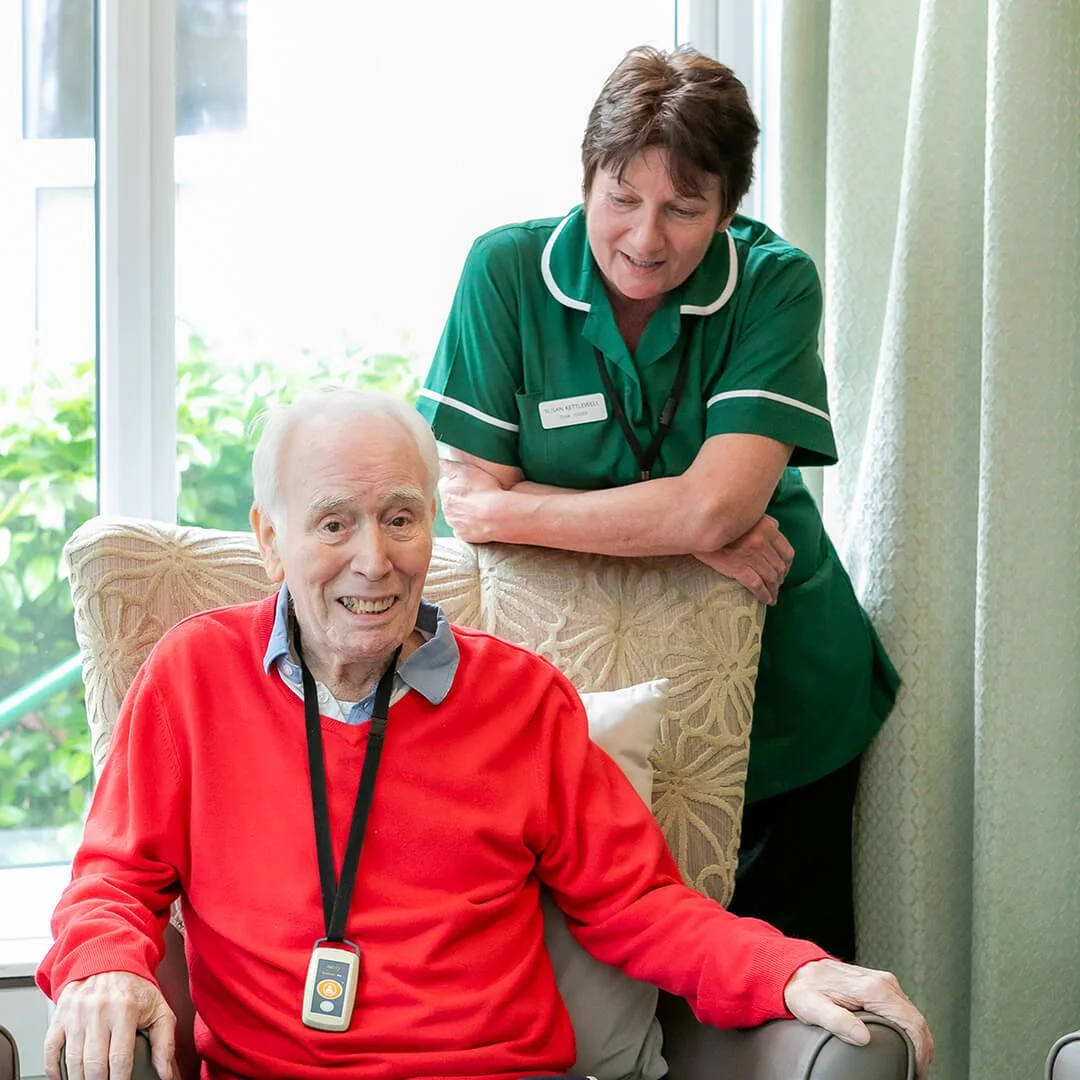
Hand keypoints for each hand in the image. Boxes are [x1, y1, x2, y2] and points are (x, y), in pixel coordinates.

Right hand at [44, 971, 176, 1079]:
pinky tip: (65, 1078)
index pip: (120, 1059)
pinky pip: (50, 1050)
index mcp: (125, 1010)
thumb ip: (165, 1043)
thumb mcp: (158, 1009)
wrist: (109, 959)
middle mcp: (98, 1011)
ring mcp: (76, 1014)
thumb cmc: (135, 988)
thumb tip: (168, 1075)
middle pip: (94, 1065)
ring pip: (72, 1061)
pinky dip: (54, 1070)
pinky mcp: (59, 1016)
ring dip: (80, 1079)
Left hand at [438, 458, 505, 542]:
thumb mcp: (466, 469)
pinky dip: (469, 526)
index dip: (457, 482)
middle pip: (451, 501)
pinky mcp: (464, 536)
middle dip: (460, 498)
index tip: (467, 483)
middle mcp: (446, 510)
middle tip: (475, 495)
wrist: (498, 514)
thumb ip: (449, 466)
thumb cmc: (484, 490)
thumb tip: (440, 463)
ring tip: (479, 508)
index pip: (445, 485)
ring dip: (464, 512)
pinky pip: (464, 530)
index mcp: (445, 493)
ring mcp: (455, 524)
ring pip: (457, 516)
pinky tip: (479, 520)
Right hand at [693, 514, 793, 604]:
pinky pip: (757, 585)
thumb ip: (763, 521)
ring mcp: (751, 556)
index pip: (787, 552)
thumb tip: (775, 527)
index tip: (784, 572)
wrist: (700, 528)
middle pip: (779, 567)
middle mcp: (762, 542)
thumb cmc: (722, 522)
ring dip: (774, 589)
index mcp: (767, 528)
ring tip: (773, 596)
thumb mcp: (747, 515)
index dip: (787, 566)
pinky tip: (766, 600)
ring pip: (770, 577)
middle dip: (780, 580)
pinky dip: (764, 595)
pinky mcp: (739, 568)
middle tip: (777, 586)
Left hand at [784, 958, 933, 1078]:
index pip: (912, 1023)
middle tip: (915, 1073)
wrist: (796, 969)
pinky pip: (904, 1010)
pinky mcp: (880, 986)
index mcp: (873, 988)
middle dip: (922, 1051)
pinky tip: (904, 1046)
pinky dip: (909, 1031)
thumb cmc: (803, 989)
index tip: (915, 1072)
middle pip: (918, 1021)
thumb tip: (863, 1037)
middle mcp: (883, 982)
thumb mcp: (813, 1007)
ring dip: (918, 1041)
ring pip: (913, 1016)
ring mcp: (884, 982)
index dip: (919, 1052)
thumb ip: (837, 1021)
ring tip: (912, 1064)